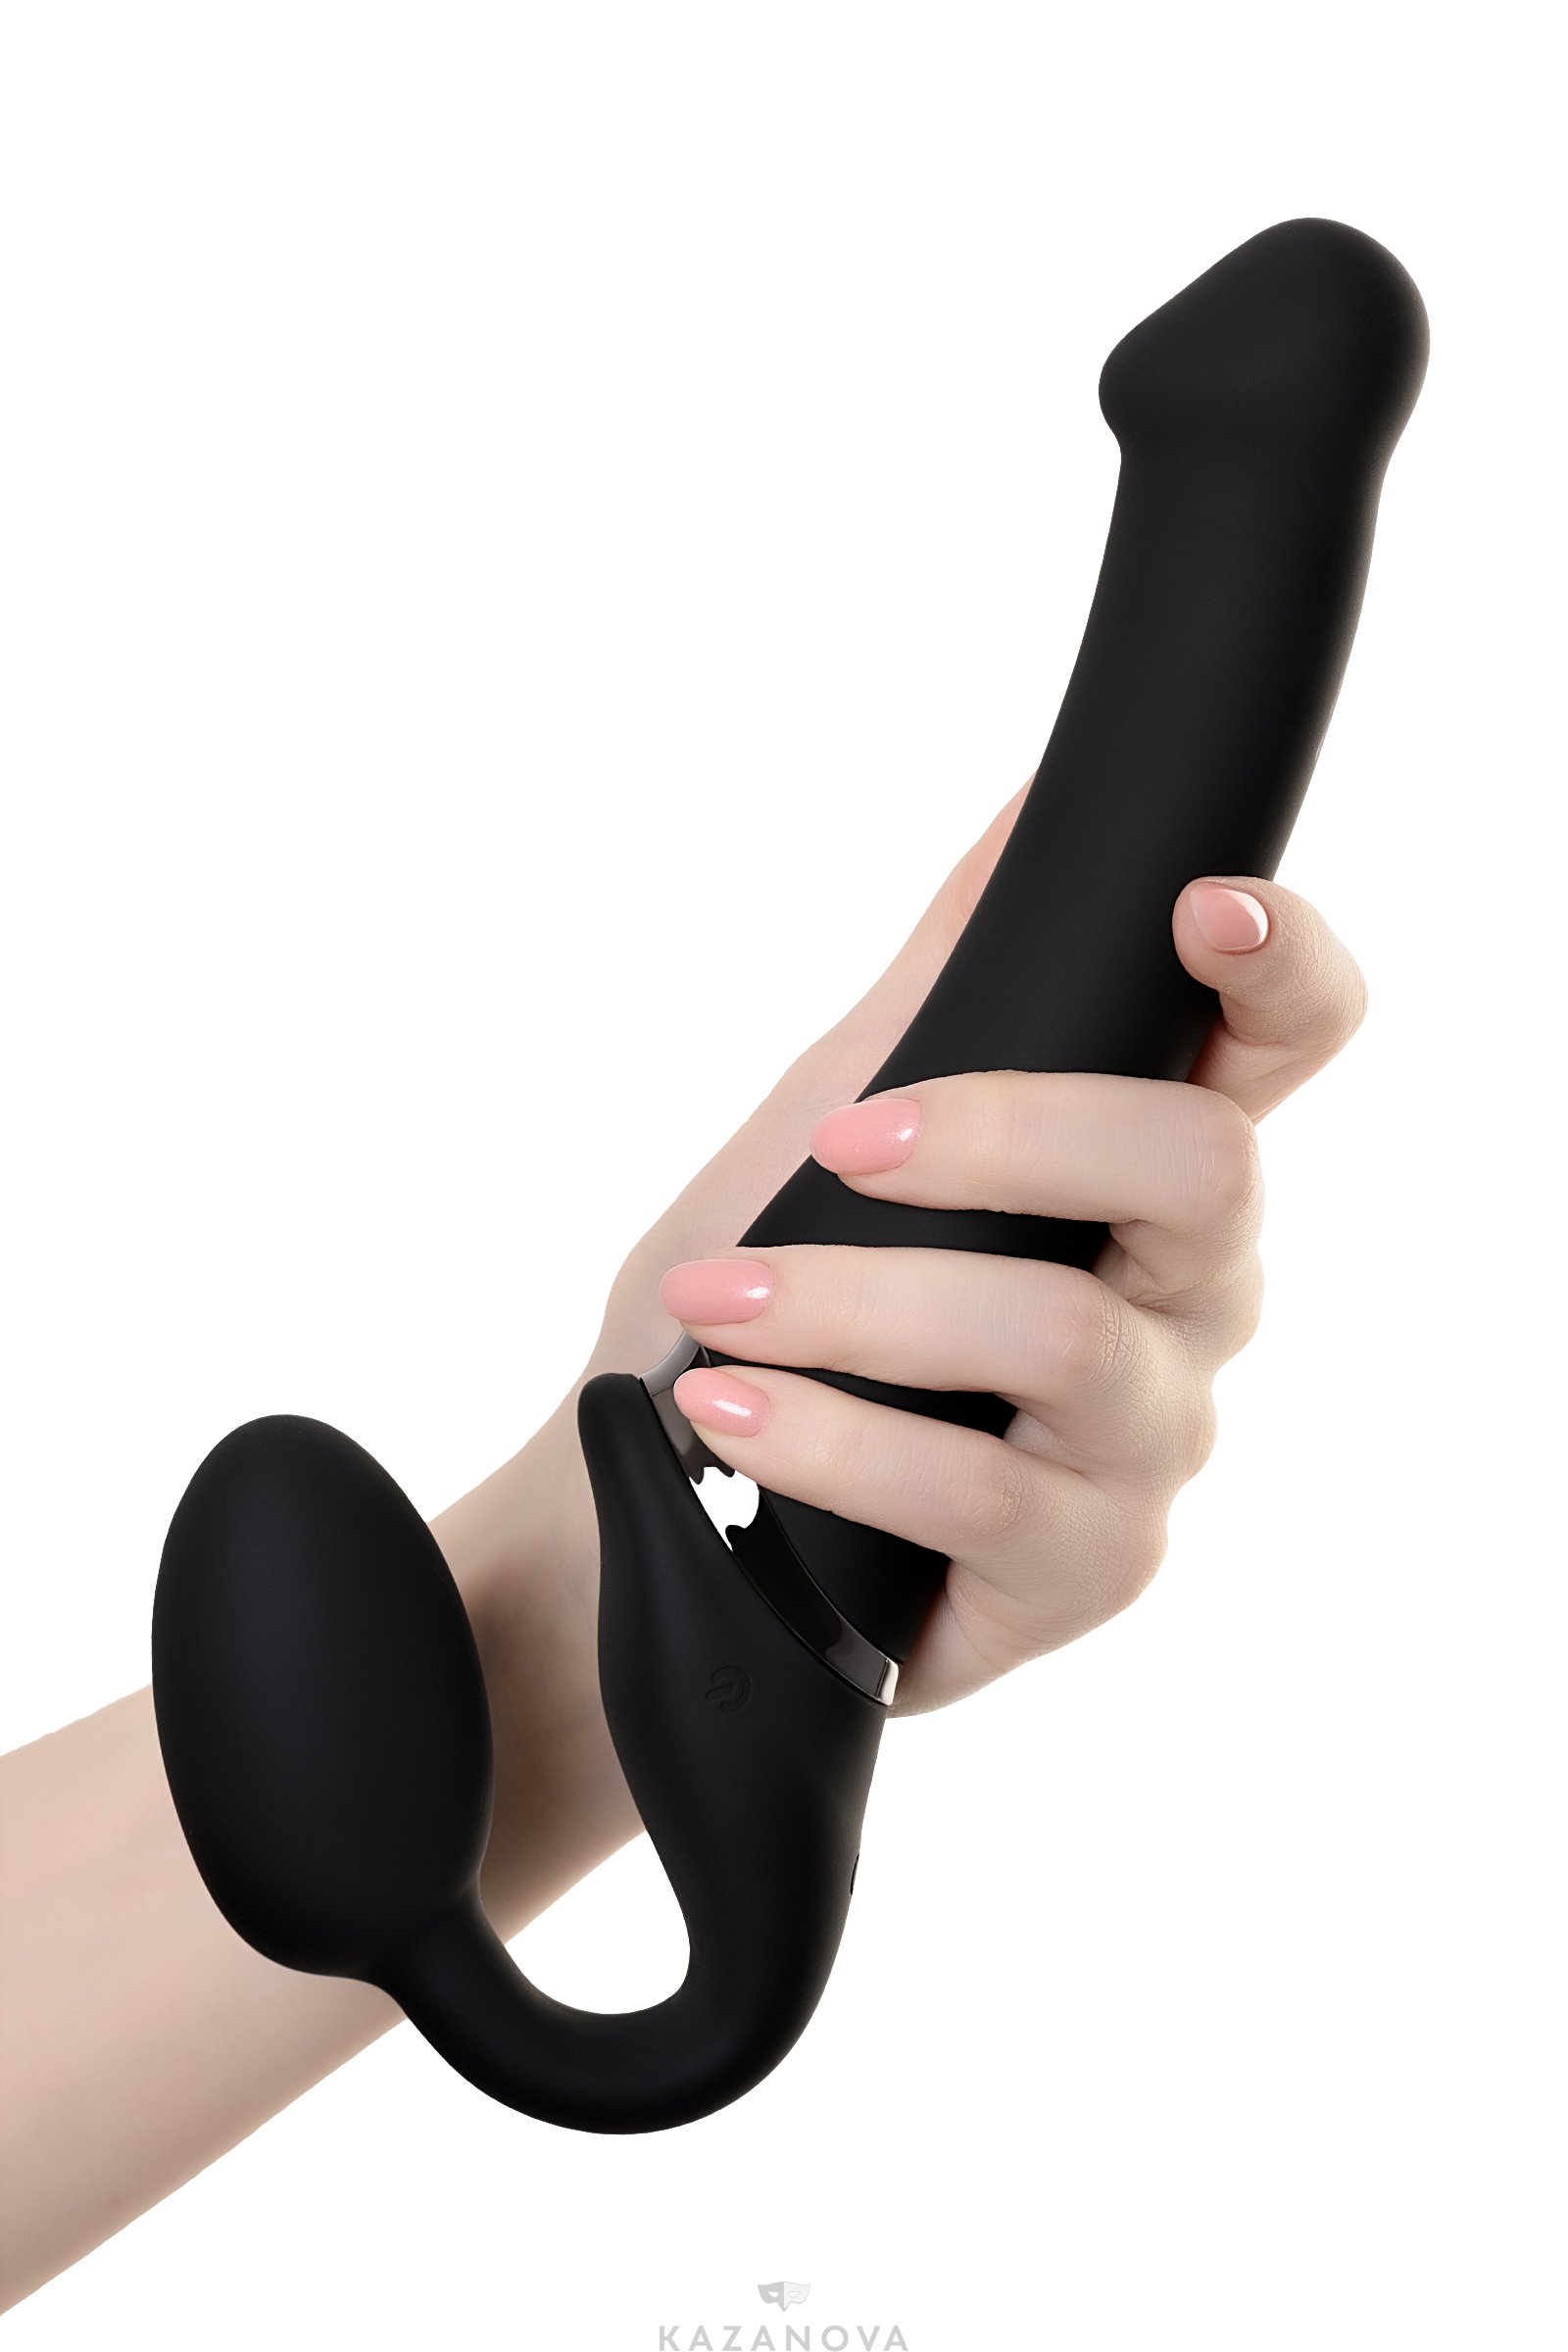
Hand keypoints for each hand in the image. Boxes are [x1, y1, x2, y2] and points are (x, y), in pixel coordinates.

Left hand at [451, 792, 1365, 1899]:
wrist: (657, 1507)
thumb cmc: (763, 1298)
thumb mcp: (833, 1118)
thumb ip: (950, 984)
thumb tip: (1034, 802)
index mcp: (1149, 1164)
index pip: (1288, 1047)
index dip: (1283, 969)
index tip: (1199, 908)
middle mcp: (1188, 1297)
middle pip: (1203, 1169)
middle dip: (1002, 1131)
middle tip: (838, 1143)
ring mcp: (1146, 1442)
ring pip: (1067, 1333)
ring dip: (859, 1305)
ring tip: (710, 1305)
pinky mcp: (1085, 1574)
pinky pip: (983, 1495)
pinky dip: (829, 1437)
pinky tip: (723, 1410)